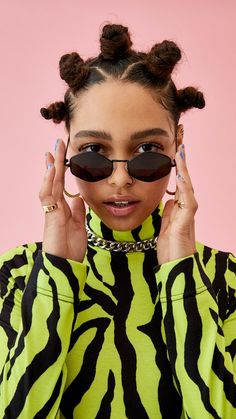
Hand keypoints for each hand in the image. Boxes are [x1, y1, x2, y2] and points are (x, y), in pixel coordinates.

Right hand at [39, 139, 86, 261]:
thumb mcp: (79, 225)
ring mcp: (51, 210)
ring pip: (50, 184)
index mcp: (63, 208)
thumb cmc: (71, 248)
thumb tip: (79, 197)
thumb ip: (78, 211)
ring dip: (52, 167)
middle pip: (54, 179)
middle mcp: (55, 206)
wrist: (66, 265)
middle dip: (56, 162)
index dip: (60, 169)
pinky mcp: (50, 216)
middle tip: (58, 144)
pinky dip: (49, 182)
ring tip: (54, 150)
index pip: (60, 184)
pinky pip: (47, 196)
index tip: (62, 155)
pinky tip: (52, 170)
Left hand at [157, 144, 197, 264]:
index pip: (180, 186)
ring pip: (189, 189)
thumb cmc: (171, 251)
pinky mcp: (186, 224)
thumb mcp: (165, 228)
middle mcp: (186, 211)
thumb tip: (169, 200)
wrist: (175, 269)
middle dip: (183, 165)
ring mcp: (188, 216)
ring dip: (185, 172)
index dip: (178, 170)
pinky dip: (186, 190)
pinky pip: (188, 203)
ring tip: (181, 154)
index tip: (175, 154)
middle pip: (186, 183)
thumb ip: (168, 214)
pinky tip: (182, 178)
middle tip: (180, 146)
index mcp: (180, 211)